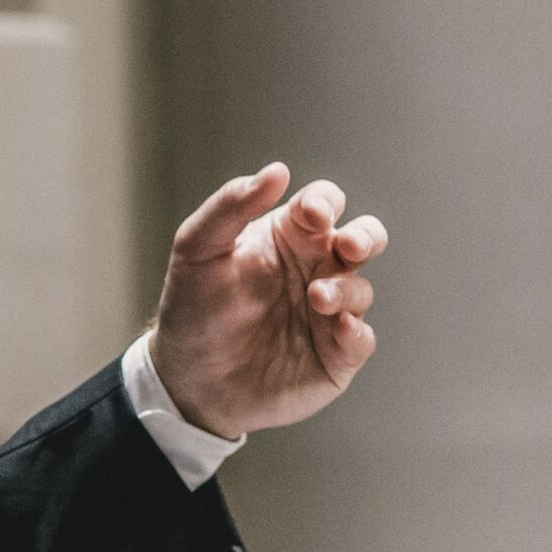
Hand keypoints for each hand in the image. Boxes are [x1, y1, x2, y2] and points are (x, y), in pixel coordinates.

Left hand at [148, 163, 385, 438]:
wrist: (185, 380)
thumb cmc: (191, 308)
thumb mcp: (197, 250)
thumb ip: (231, 206)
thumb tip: (277, 170)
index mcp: (288, 237)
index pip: (324, 203)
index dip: (325, 202)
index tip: (311, 215)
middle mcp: (315, 270)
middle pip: (363, 238)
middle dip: (365, 237)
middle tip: (347, 247)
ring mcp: (328, 314)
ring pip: (361, 289)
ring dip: (346, 289)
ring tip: (315, 297)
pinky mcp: (333, 357)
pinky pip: (360, 340)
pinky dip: (356, 333)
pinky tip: (338, 329)